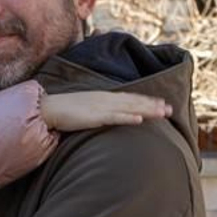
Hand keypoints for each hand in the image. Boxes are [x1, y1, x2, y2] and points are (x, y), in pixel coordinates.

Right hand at [41, 90, 171, 131]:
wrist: (46, 109)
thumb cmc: (63, 110)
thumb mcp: (84, 107)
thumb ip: (97, 109)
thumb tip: (106, 114)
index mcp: (102, 97)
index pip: (128, 97)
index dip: (145, 99)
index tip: (161, 102)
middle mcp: (104, 99)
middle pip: (133, 101)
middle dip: (152, 105)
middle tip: (170, 109)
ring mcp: (100, 107)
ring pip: (128, 108)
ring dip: (147, 110)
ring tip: (162, 113)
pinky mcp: (93, 116)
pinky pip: (114, 117)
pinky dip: (127, 117)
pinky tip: (139, 119)